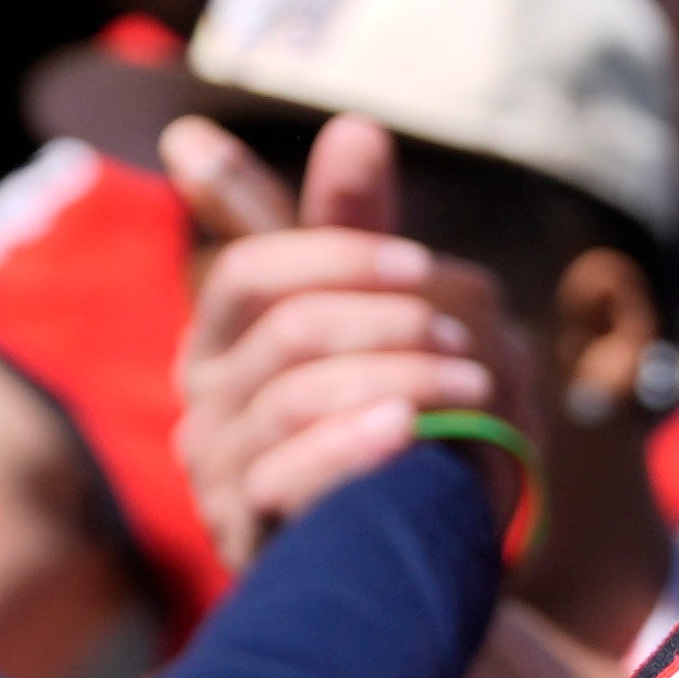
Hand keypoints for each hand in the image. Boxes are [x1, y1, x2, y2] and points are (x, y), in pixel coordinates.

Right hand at [169, 114, 530, 567]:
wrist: (399, 551)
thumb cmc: (386, 415)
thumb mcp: (379, 320)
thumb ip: (356, 231)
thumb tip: (354, 126)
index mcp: (227, 331)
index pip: (253, 263)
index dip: (340, 253)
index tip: (424, 264)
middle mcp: (206, 392)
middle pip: (283, 322)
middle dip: (387, 317)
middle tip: (470, 332)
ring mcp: (216, 463)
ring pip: (291, 392)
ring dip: (398, 375)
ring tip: (472, 381)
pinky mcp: (241, 528)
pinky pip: (282, 474)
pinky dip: (349, 442)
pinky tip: (409, 428)